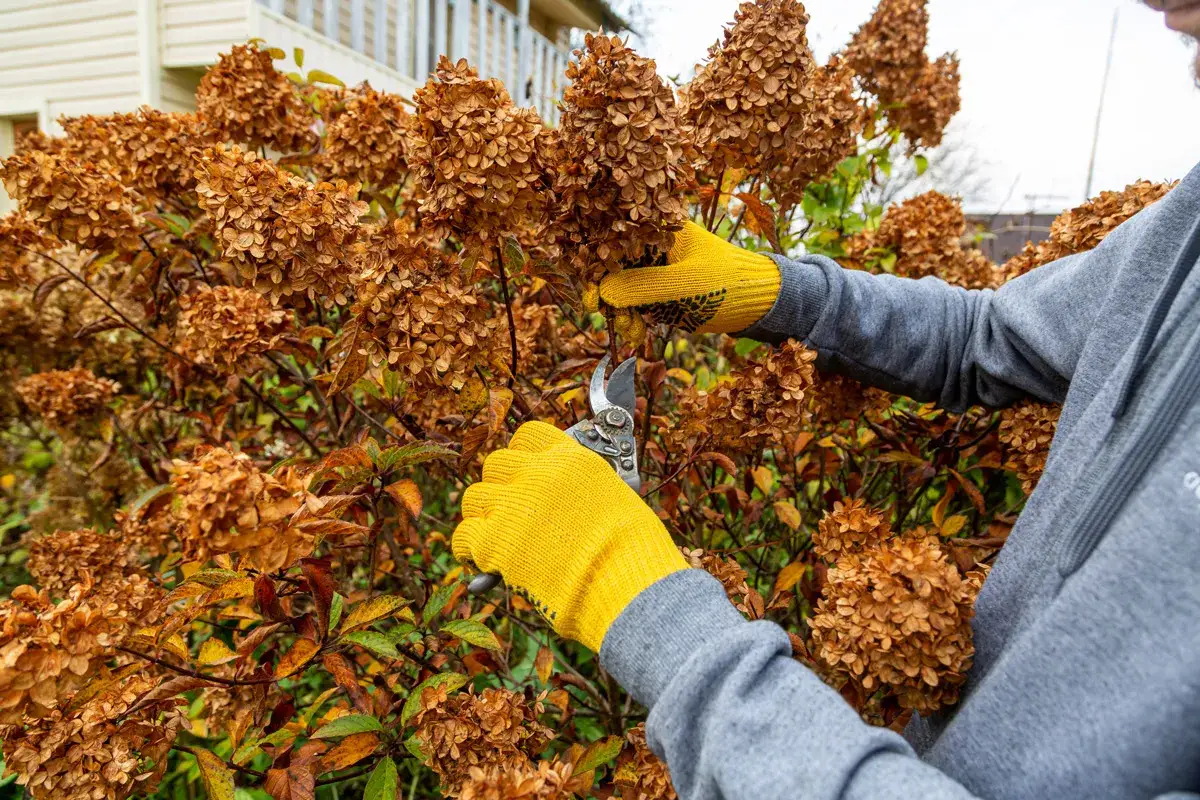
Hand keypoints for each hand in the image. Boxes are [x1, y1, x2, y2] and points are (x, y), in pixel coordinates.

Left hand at [452, 421, 687, 651]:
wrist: (623, 582)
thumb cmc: (632, 549)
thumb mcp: (615, 498)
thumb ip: (582, 490)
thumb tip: (568, 502)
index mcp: (569, 458)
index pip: (528, 435)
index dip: (523, 454)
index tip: (525, 471)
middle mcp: (536, 474)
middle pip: (497, 464)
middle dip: (502, 485)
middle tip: (511, 509)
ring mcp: (511, 506)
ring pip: (475, 497)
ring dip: (484, 515)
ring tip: (495, 536)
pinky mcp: (494, 542)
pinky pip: (464, 535)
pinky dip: (470, 549)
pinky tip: (481, 559)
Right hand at [599, 221, 780, 334]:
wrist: (759, 302)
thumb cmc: (727, 283)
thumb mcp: (684, 284)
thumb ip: (643, 286)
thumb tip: (603, 290)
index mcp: (661, 229)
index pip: (617, 243)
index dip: (598, 268)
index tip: (591, 297)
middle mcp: (655, 247)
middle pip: (615, 268)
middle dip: (610, 297)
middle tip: (612, 319)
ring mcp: (658, 271)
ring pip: (624, 290)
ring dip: (622, 313)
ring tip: (632, 332)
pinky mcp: (663, 292)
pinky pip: (638, 305)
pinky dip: (635, 320)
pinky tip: (638, 334)